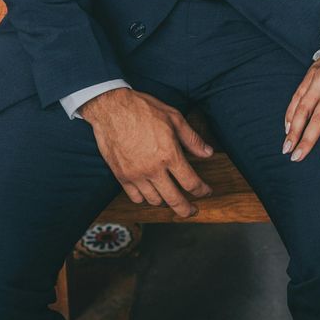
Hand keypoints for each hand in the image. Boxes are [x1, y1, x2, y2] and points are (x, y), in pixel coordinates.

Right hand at [81, 88, 214, 216]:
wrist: (111, 108)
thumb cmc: (143, 109)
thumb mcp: (174, 118)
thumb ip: (192, 139)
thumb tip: (208, 153)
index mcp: (169, 154)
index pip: (191, 183)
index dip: (202, 190)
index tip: (206, 191)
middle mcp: (153, 169)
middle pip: (174, 200)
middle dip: (187, 209)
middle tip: (193, 210)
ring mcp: (136, 175)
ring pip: (154, 201)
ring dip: (166, 202)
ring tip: (171, 197)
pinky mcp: (121, 176)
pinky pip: (136, 198)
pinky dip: (145, 198)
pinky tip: (150, 192)